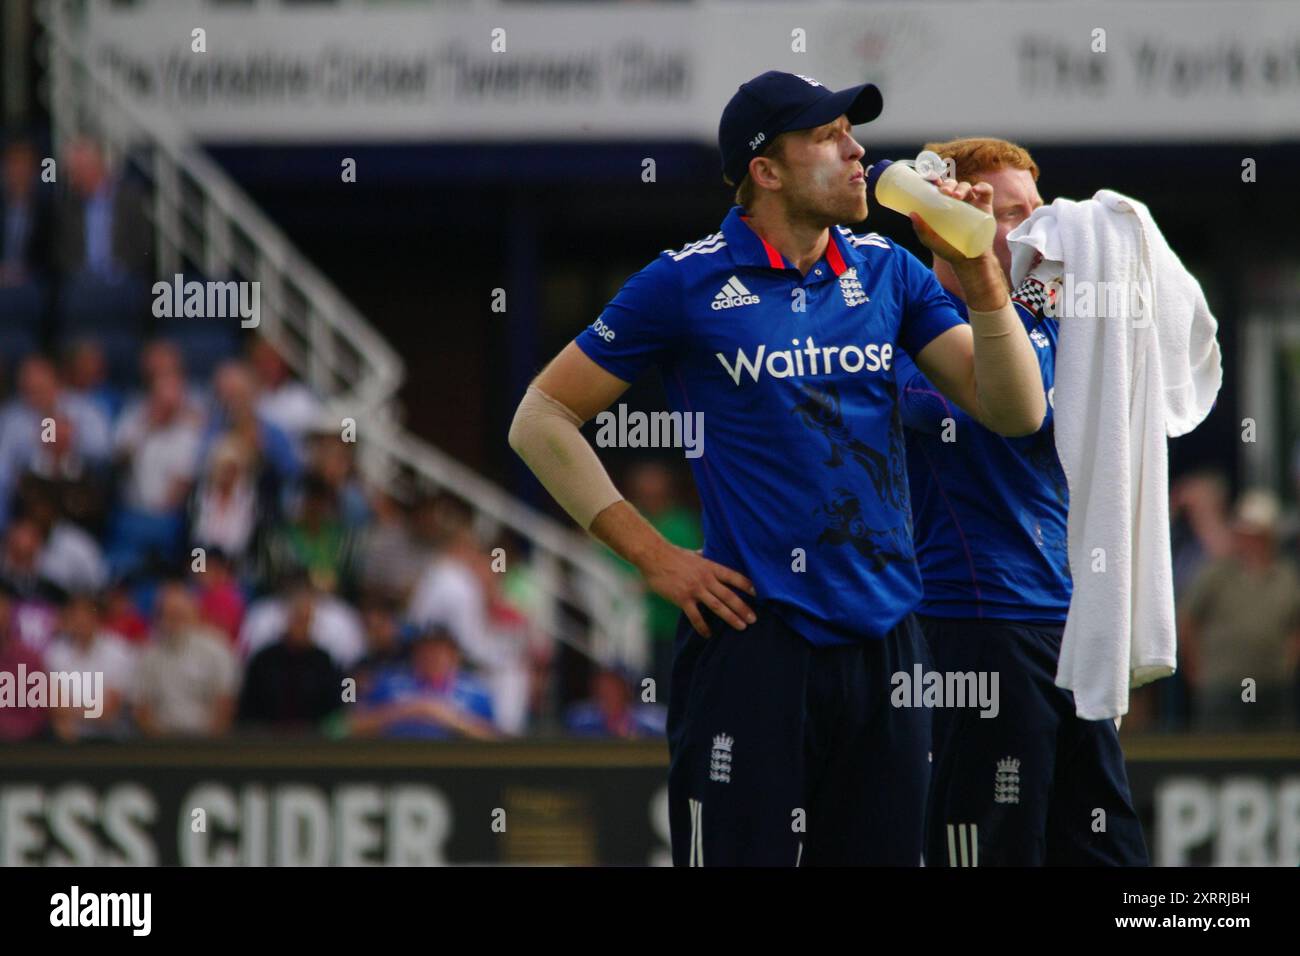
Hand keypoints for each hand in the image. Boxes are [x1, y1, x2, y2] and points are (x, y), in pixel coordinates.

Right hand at [637, 542, 756, 637]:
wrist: (654, 556)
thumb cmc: (673, 554)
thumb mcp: (694, 554)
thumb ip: (704, 556)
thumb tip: (708, 552)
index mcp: (710, 567)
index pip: (734, 577)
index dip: (747, 585)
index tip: (759, 594)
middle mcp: (706, 578)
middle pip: (729, 595)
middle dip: (743, 608)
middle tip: (753, 619)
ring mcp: (695, 589)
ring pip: (718, 606)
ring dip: (731, 618)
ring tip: (741, 627)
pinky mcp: (682, 598)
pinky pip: (695, 616)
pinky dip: (703, 627)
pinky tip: (708, 634)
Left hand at [909, 178, 993, 263]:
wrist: (968, 260)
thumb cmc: (947, 248)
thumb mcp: (931, 240)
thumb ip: (921, 229)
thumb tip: (911, 213)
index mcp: (942, 204)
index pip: (939, 186)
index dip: (935, 178)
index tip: (930, 179)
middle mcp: (957, 201)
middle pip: (952, 184)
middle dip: (947, 184)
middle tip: (943, 192)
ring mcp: (972, 202)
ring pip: (966, 186)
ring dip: (961, 187)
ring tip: (956, 196)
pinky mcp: (985, 207)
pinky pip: (986, 191)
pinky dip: (982, 187)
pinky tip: (976, 190)